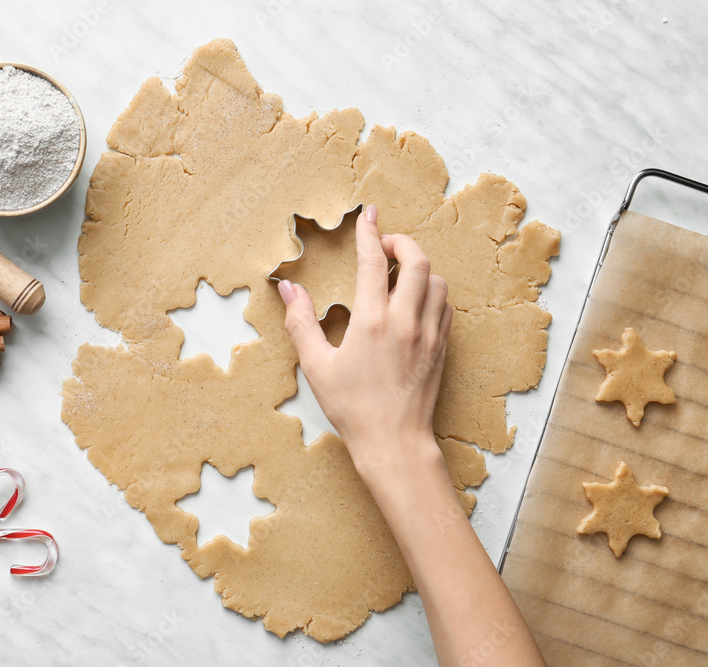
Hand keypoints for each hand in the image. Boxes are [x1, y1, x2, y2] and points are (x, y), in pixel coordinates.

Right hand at [277, 204, 451, 475]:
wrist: (395, 443)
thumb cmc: (352, 408)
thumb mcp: (316, 366)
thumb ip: (301, 323)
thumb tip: (288, 290)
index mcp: (371, 322)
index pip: (373, 262)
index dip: (369, 232)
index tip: (368, 214)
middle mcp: (405, 321)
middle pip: (416, 261)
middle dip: (401, 242)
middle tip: (384, 244)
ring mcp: (428, 334)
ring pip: (436, 280)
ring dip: (419, 266)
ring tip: (399, 271)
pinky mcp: (441, 348)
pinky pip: (444, 305)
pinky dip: (432, 291)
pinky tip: (416, 299)